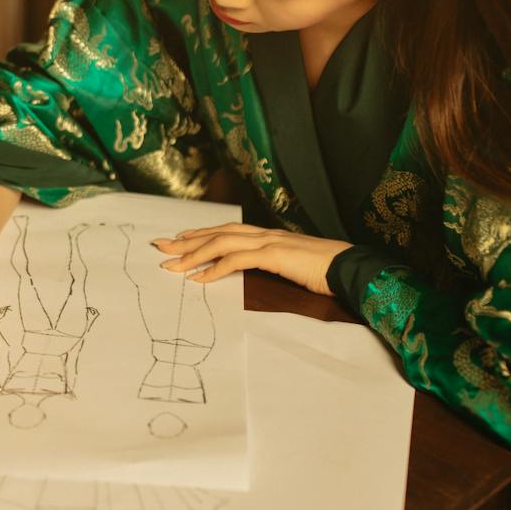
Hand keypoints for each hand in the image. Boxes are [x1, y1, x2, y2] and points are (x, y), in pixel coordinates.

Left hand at [152, 223, 350, 293]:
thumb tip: (253, 271)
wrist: (350, 267)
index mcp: (268, 235)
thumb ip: (272, 264)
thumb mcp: (292, 266)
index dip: (200, 234)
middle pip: (217, 233)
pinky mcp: (274, 255)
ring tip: (172, 263)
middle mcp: (264, 234)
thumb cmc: (325, 271)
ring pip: (221, 243)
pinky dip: (215, 269)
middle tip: (161, 246)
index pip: (226, 230)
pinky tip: (199, 278)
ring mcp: (269, 242)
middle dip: (186, 240)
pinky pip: (237, 260)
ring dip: (193, 254)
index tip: (178, 239)